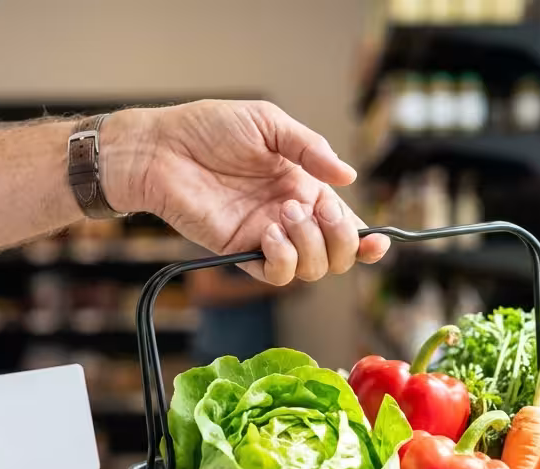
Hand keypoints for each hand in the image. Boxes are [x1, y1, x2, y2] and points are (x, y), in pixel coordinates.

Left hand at [101, 101, 390, 284]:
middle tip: (316, 208)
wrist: (162, 148)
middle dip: (340, 237)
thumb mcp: (269, 123)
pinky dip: (284, 258)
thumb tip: (349, 177)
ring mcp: (267, 237)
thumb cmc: (208, 128)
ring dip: (311, 244)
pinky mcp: (241, 251)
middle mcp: (290, 216)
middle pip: (337, 254)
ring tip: (285, 213)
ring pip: (313, 269)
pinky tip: (270, 233)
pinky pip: (276, 274)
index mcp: (304, 186)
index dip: (366, 239)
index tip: (378, 241)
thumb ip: (311, 149)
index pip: (345, 223)